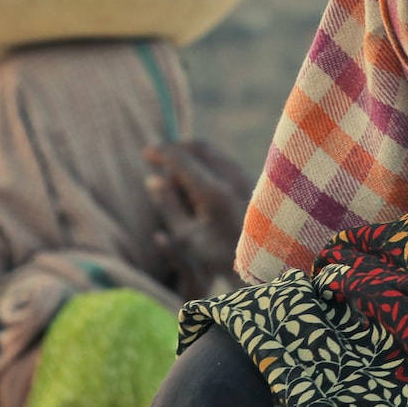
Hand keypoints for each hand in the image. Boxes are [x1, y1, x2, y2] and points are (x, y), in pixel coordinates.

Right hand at [144, 140, 252, 299]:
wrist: (261, 259)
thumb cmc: (219, 254)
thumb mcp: (185, 235)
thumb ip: (168, 205)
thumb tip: (152, 179)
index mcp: (213, 194)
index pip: (181, 159)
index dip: (161, 152)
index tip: (146, 153)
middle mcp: (232, 178)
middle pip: (197, 146)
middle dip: (176, 150)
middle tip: (159, 161)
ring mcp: (244, 175)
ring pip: (211, 151)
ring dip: (191, 156)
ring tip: (178, 182)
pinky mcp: (250, 176)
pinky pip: (222, 158)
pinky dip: (205, 163)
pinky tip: (197, 184)